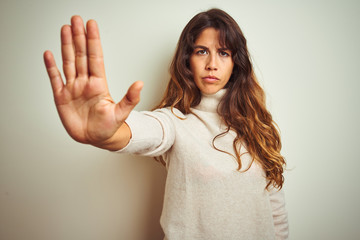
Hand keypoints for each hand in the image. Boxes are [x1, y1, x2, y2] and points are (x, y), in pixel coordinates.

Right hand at [44, 16, 141, 148]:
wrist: (96, 139)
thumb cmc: (109, 127)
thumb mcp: (121, 113)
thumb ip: (130, 98)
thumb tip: (140, 84)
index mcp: (99, 84)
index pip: (95, 57)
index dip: (92, 41)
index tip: (91, 25)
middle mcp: (85, 83)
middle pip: (80, 55)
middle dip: (78, 37)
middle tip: (76, 19)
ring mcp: (73, 88)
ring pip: (68, 62)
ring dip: (66, 46)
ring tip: (65, 29)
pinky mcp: (61, 97)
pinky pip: (55, 79)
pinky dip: (51, 67)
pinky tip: (49, 54)